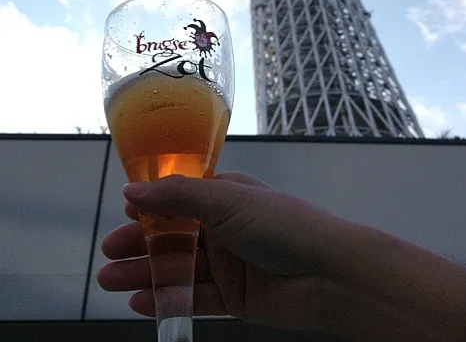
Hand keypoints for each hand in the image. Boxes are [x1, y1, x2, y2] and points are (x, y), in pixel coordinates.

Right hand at [98, 172, 332, 331]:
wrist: (330, 275)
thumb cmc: (282, 225)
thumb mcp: (227, 200)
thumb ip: (178, 195)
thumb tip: (133, 189)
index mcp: (226, 196)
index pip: (179, 199)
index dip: (151, 207)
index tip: (123, 214)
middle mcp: (225, 228)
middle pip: (173, 236)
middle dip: (139, 245)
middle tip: (108, 255)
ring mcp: (229, 264)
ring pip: (178, 269)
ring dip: (145, 274)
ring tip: (110, 281)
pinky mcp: (234, 298)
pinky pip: (195, 298)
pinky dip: (168, 300)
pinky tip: (141, 303)